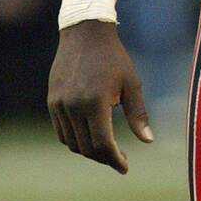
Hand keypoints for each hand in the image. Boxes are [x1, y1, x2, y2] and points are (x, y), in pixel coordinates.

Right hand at [48, 20, 152, 172]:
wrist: (85, 34)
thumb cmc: (114, 58)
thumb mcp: (132, 83)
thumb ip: (138, 114)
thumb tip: (148, 141)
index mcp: (96, 102)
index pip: (102, 144)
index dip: (115, 160)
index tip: (125, 167)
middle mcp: (74, 106)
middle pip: (86, 148)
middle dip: (104, 158)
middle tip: (119, 159)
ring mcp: (60, 105)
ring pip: (72, 143)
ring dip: (88, 151)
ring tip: (106, 149)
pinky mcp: (52, 101)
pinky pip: (62, 131)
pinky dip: (75, 140)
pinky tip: (90, 136)